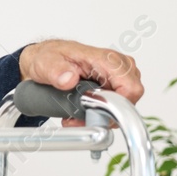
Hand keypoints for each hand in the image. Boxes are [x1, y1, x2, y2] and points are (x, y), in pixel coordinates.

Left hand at [18, 38, 143, 126]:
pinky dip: (99, 115)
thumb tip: (69, 79)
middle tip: (79, 118)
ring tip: (76, 116)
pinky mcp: (116, 86)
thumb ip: (56, 71)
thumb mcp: (46, 63)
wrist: (48, 60)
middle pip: (128, 102)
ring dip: (100, 117)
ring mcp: (119, 77)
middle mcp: (118, 67)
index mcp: (106, 59)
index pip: (130, 88)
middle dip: (105, 115)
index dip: (116, 106)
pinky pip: (116, 107)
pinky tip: (82, 113)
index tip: (93, 112)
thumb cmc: (51, 57)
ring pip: (122, 108)